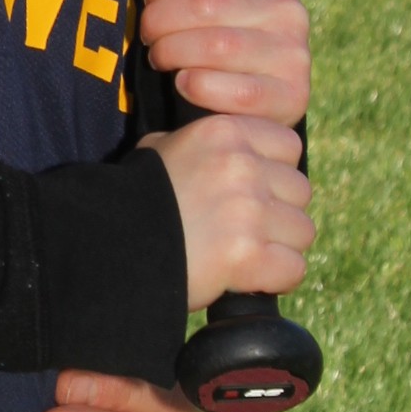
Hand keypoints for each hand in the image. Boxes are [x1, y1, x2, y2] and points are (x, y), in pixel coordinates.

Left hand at [107, 0, 308, 125]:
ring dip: (173, 53)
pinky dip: (197, 86)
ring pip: (217, 46)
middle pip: (207, 4)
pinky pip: (237, 90)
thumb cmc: (214, 36)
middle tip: (148, 35)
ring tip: (161, 58)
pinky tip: (183, 84)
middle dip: (161, 20)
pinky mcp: (291, 98)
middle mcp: (290, 12)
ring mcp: (294, 56)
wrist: (254, 101)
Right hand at [144, 111, 312, 305]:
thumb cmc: (133, 198)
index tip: (255, 192)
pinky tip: (248, 278)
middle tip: (247, 230)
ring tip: (245, 255)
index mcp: (223, 132)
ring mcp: (248, 211)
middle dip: (279, 213)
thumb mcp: (162, 149)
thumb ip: (204, 146)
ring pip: (302, 231)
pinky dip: (275, 279)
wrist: (108, 244)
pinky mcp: (249, 255)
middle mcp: (241, 166)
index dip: (276, 173)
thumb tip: (235, 152)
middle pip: (299, 192)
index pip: (288, 147)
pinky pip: (293, 269)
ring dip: (279, 247)